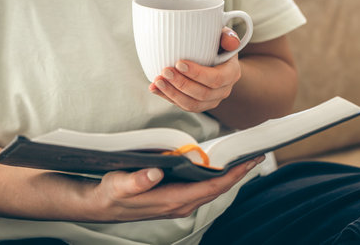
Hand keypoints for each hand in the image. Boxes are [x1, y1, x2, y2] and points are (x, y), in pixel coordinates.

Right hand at [83, 155, 264, 221]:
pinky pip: (203, 186)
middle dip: (238, 172)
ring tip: (244, 157)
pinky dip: (216, 175)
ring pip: (212, 188)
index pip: (212, 187)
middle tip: (256, 154)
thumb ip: (137, 181)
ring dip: (229, 174)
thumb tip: (156, 171)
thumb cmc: (112, 194)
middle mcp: (181, 203)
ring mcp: (179, 202)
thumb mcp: (119, 186)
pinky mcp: (176, 197)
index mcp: (172, 200)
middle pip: (218, 188)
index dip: (234, 174)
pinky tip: (219, 164)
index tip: (251, 160)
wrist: (102, 205)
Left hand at [149, 27, 241, 112]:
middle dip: (181, 84)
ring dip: (172, 93)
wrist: (215, 59)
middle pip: (202, 94)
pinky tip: (155, 88)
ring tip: (157, 81)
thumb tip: (230, 41)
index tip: (179, 63)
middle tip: (165, 71)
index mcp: (231, 74)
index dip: (197, 74)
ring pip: (191, 104)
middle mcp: (223, 90)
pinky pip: (182, 106)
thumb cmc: (218, 45)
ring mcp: (210, 101)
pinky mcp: (197, 105)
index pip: (216, 79)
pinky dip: (167, 97)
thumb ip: (228, 36)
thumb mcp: (224, 36)